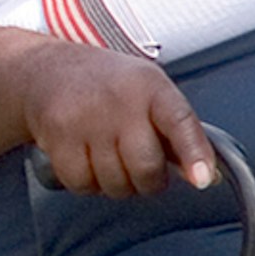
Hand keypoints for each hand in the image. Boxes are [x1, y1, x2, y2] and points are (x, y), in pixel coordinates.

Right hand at [20, 42, 216, 196]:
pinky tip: (89, 161)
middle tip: (145, 171)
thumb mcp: (152, 92)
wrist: (49, 70)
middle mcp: (120, 102)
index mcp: (152, 88)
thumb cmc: (111, 85)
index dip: (194, 154)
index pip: (180, 122)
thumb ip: (179, 131)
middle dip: (150, 182)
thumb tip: (205, 175)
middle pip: (146, 167)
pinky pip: (83, 185)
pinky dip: (88, 183)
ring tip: (113, 158)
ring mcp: (86, 120)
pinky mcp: (58, 139)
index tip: (203, 179)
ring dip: (118, 184)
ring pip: (115, 183)